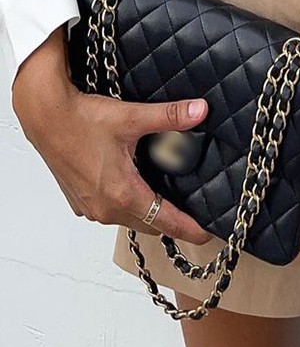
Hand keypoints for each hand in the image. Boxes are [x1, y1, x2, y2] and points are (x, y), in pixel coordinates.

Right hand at [12, 26, 214, 244]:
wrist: (46, 117)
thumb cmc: (82, 120)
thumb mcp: (131, 118)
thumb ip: (170, 116)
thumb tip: (200, 111)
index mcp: (122, 194)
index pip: (165, 220)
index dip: (189, 228)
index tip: (207, 235)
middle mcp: (105, 208)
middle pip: (149, 224)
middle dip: (172, 222)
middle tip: (194, 216)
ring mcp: (91, 207)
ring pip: (129, 219)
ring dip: (149, 213)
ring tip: (169, 200)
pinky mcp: (80, 200)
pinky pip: (111, 211)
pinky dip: (128, 205)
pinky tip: (136, 187)